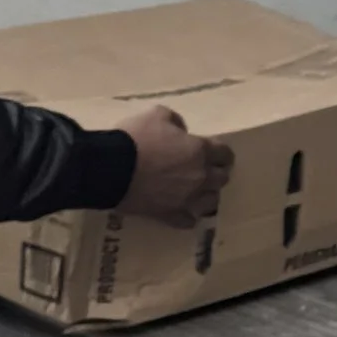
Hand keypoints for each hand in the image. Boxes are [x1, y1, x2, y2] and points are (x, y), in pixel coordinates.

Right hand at [118, 105, 233, 225]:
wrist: (111, 168)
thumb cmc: (135, 138)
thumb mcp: (157, 115)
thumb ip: (175, 121)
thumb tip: (181, 130)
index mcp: (200, 150)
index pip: (225, 154)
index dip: (221, 153)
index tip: (216, 154)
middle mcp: (200, 176)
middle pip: (222, 178)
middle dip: (216, 173)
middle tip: (205, 170)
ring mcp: (186, 198)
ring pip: (211, 202)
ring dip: (206, 195)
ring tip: (196, 192)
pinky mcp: (169, 215)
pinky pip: (188, 221)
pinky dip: (188, 217)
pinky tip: (182, 212)